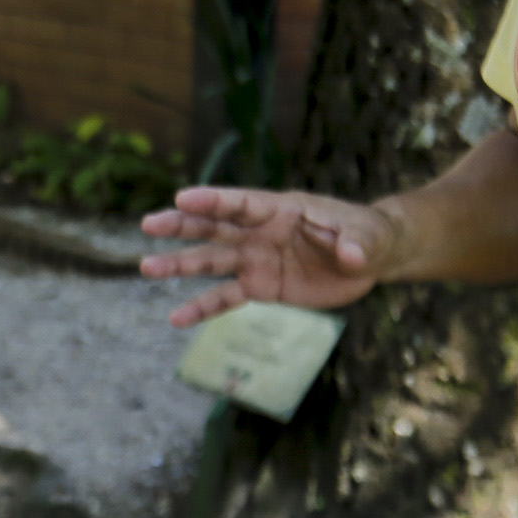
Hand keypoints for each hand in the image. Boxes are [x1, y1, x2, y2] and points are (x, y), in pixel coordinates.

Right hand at [138, 186, 397, 326]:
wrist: (370, 259)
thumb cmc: (368, 236)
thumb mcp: (368, 236)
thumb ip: (357, 242)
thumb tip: (352, 255)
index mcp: (281, 210)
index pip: (242, 204)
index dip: (214, 201)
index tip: (182, 198)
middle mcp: (260, 233)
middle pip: (215, 227)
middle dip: (183, 225)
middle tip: (150, 224)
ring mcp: (257, 260)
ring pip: (212, 261)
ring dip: (180, 265)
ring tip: (147, 268)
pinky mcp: (261, 287)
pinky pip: (226, 298)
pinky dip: (202, 308)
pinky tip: (176, 319)